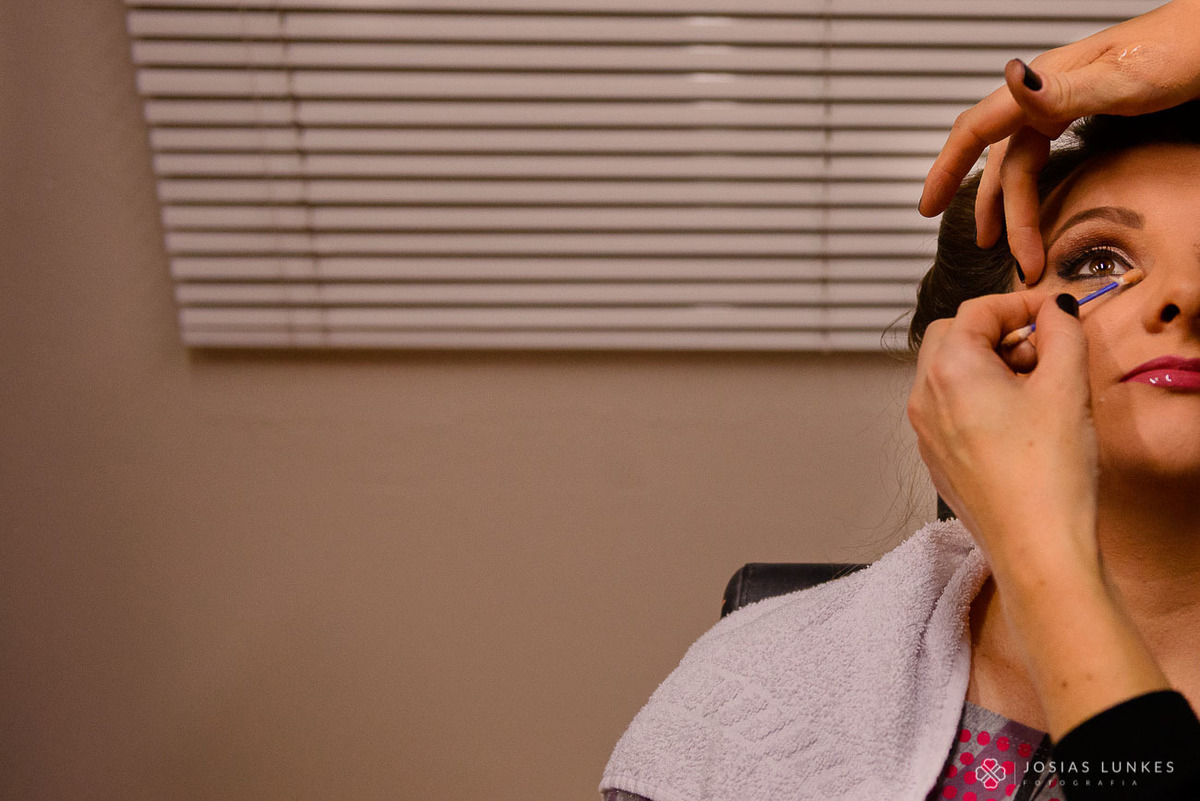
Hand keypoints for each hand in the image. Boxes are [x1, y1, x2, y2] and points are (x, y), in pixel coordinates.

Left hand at [906, 291, 1099, 577]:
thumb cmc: (1046, 475)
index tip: (1054, 313)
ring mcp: (925, 432)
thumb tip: (1054, 311)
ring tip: (1037, 389)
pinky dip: (980, 399)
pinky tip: (1020, 424)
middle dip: (998, 333)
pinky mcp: (936, 459)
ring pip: (949, 374)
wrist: (1036, 549)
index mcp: (947, 371)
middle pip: (953, 337)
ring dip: (990, 366)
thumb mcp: (1066, 387)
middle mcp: (924, 398)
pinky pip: (950, 409)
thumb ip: (1062, 333)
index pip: (977, 310)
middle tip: (1043, 350)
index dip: (1020, 303)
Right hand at [919, 0, 1199, 284]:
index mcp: (1049, 79)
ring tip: (1014, 243)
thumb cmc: (1191, 46)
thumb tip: (1010, 80)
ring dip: (1014, 204)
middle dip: (991, 207)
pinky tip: (1035, 197)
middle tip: (991, 250)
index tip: (928, 209)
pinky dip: (1033, 184)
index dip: (946, 169)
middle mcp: (1051, 88)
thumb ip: (1066, 87)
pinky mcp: (1089, 105)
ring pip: (1022, 159)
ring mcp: (1068, 96)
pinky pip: (1043, 151)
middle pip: (1001, 155)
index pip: (977, 129)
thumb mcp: (1127, 75)